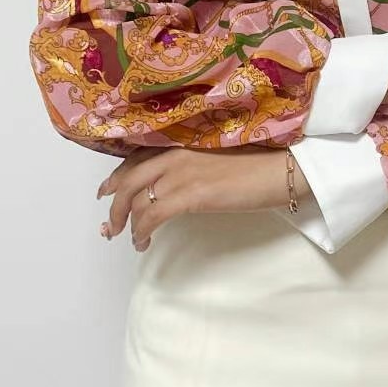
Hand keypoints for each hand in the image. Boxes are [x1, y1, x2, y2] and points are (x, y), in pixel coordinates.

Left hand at [96, 145, 311, 250]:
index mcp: (181, 144)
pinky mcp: (191, 195)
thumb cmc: (257, 165)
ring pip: (137, 201)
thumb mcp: (216, 158)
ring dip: (127, 224)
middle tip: (110, 225)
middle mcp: (175, 155)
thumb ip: (191, 165)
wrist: (281, 171)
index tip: (106, 192)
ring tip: (130, 239)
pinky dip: (142, 231)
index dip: (117, 178)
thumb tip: (174, 186)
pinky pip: (153, 216)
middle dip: (114, 205)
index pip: (136, 159)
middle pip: (128, 180)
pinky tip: (143, 242)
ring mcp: (182, 174)